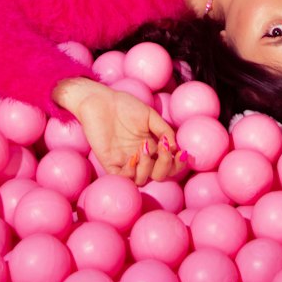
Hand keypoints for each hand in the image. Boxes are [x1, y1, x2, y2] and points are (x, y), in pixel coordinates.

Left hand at [53, 78, 183, 185]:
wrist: (99, 101)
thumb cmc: (125, 106)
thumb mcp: (149, 115)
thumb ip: (164, 130)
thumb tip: (176, 148)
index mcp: (152, 146)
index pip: (169, 165)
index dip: (178, 164)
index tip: (182, 153)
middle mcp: (141, 157)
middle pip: (159, 176)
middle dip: (166, 166)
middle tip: (163, 148)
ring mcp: (126, 161)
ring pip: (142, 180)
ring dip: (148, 167)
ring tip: (144, 147)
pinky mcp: (110, 163)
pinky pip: (123, 178)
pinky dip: (131, 172)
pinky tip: (133, 157)